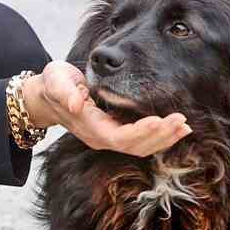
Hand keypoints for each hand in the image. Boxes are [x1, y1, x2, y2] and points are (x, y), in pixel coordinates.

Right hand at [21, 60, 189, 156]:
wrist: (46, 97)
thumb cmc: (53, 85)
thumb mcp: (55, 82)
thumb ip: (65, 92)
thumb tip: (75, 103)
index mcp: (90, 127)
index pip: (120, 137)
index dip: (140, 132)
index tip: (159, 121)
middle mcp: (101, 138)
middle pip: (136, 146)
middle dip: (160, 136)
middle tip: (181, 122)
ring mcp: (109, 137)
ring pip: (142, 147)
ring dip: (164, 138)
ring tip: (184, 126)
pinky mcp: (116, 132)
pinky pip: (141, 140)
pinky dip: (160, 136)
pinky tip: (176, 128)